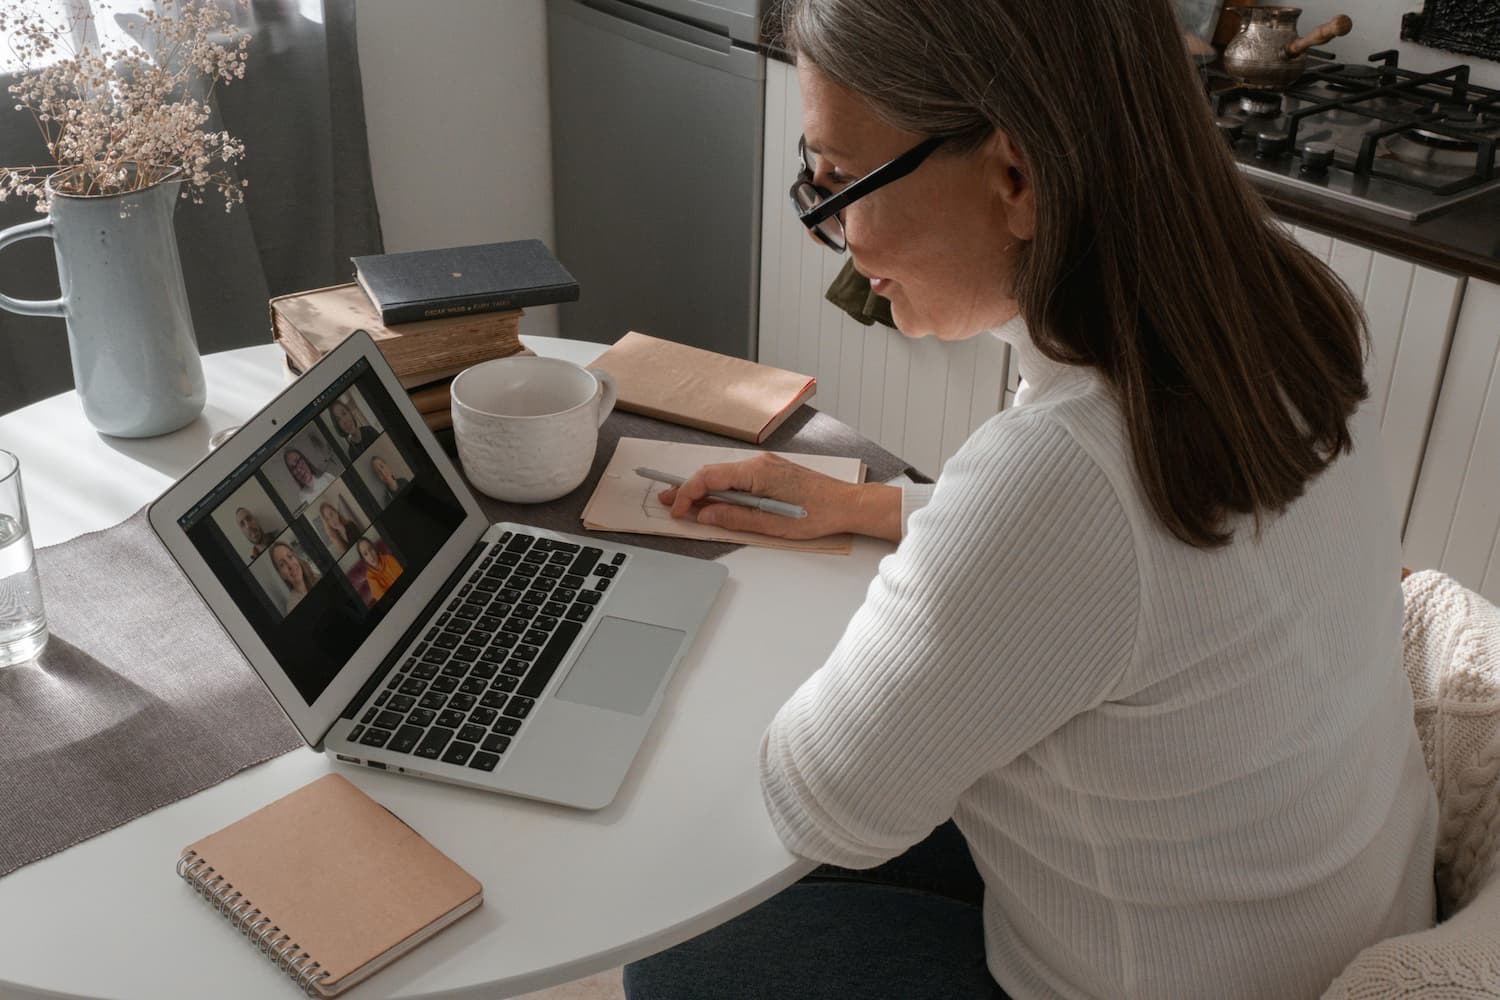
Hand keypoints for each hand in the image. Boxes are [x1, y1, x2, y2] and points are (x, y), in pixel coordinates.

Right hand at [659, 452, 900, 541]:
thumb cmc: (817, 514)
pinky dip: (722, 490)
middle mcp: (758, 463)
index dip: (687, 493)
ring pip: (724, 476)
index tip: (677, 510)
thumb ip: (735, 517)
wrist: (847, 504)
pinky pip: (738, 479)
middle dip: (688, 489)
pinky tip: (714, 502)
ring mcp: (765, 466)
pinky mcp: (772, 472)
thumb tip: (706, 515)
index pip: (709, 477)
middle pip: (713, 473)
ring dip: (704, 490)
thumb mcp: (771, 524)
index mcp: (756, 472)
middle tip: (666, 502)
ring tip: (684, 504)